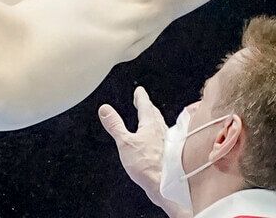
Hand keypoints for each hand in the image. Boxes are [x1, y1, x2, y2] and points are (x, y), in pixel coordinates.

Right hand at [98, 87, 191, 217]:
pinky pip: (164, 138)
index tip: (139, 90)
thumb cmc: (148, 166)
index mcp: (151, 125)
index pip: (146, 106)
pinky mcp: (170, 154)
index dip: (141, 97)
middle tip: (144, 102)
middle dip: (148, 107)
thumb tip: (104, 109)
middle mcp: (162, 131)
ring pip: (161, 126)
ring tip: (151, 119)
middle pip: (155, 115)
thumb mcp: (125, 143)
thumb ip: (115, 125)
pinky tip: (158, 142)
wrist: (167, 185)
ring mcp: (167, 143)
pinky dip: (159, 134)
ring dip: (155, 120)